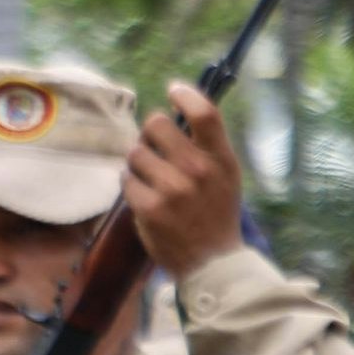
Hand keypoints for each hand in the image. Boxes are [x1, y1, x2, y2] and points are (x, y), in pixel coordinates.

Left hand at [129, 80, 246, 275]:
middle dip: (150, 132)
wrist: (212, 263)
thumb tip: (177, 110)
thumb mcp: (227, 176)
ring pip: (136, 152)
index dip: (185, 95)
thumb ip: (208, 146)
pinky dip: (131, 185)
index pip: (205, 113)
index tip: (173, 91)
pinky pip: (126, 179)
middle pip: (158, 123)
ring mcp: (172, 189)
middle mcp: (198, 170)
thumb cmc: (217, 214)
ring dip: (138, 162)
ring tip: (151, 179)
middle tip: (155, 147)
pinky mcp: (149, 208)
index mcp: (221, 159)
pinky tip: (145, 197)